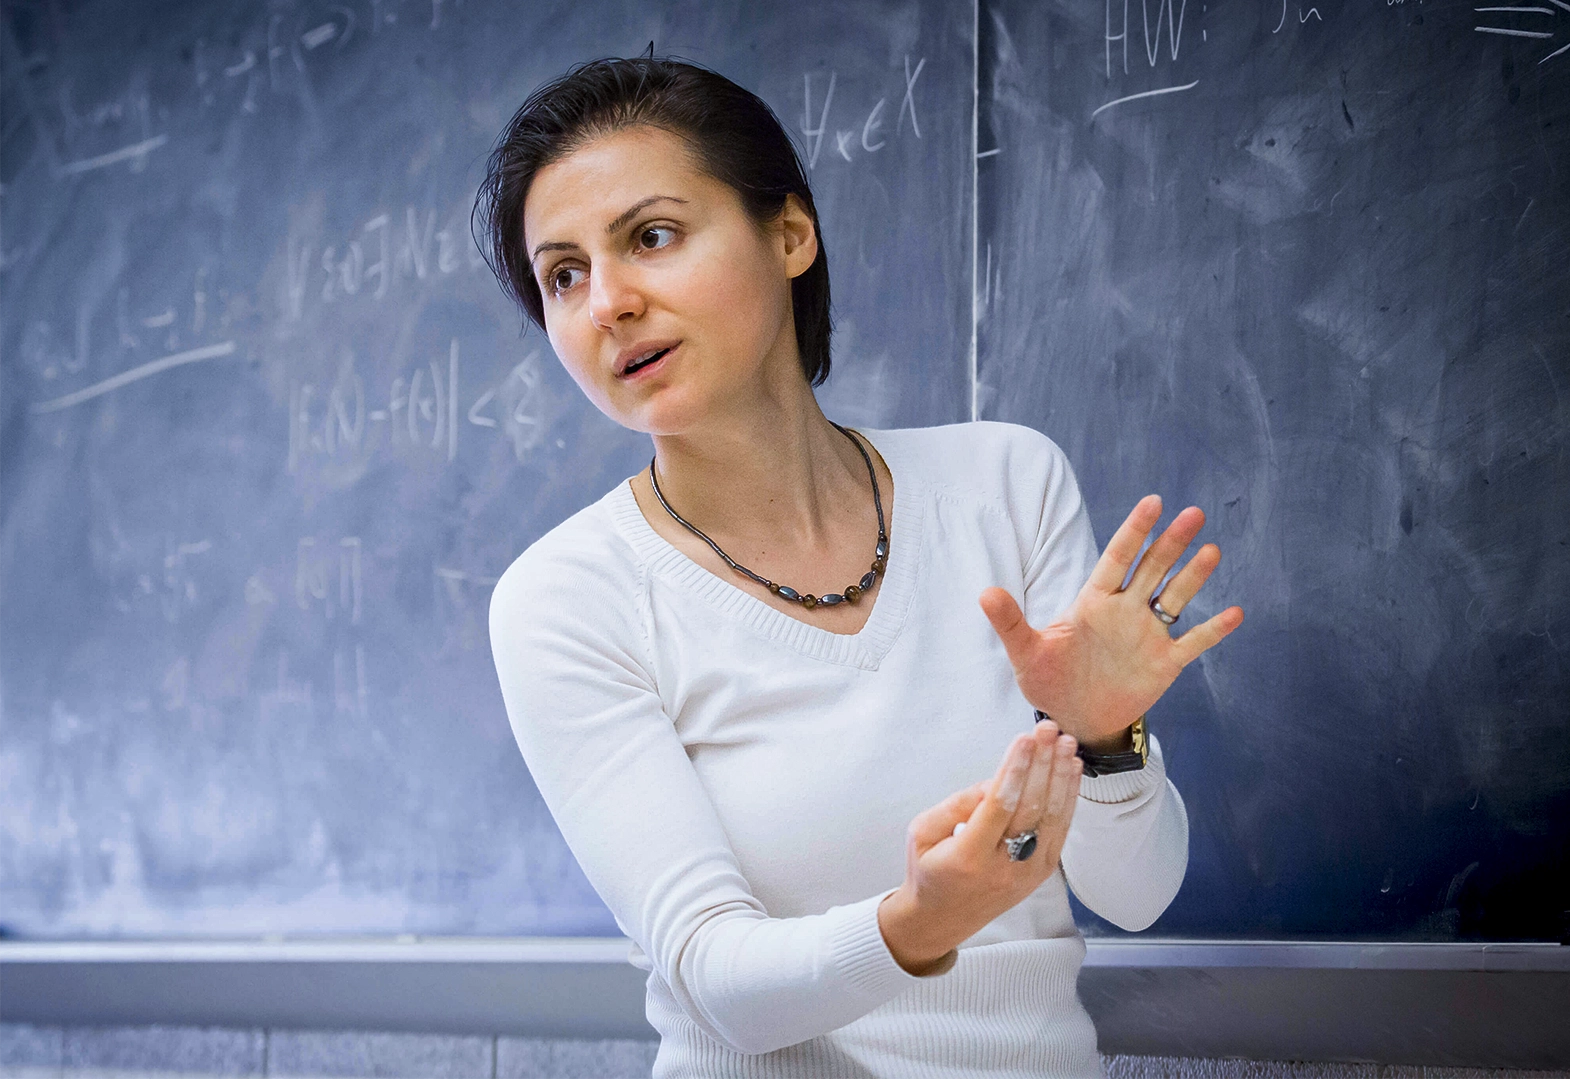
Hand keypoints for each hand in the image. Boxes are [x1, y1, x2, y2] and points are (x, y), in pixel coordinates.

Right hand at [877, 720, 1081, 973]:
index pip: (998, 806)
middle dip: (1042, 764)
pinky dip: (1068, 798)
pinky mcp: (1041, 874)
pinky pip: (1059, 831)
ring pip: (1051, 818)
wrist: (942, 920)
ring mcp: (1027, 874)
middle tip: (1049, 729)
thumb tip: (996, 780)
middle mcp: (1003, 868)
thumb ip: (957, 804)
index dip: (1014, 770)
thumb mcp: (923, 832)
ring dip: (1061, 776)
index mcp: (968, 857)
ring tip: (1065, 742)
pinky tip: (1071, 770)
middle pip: (1030, 808)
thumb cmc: (928, 869)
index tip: (1024, 738)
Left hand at [979, 495, 1243, 752]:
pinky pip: (1193, 643)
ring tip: (1212, 549)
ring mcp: (1147, 635)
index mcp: (1093, 602)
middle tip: (1194, 512)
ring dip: (1193, 575)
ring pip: (1175, 597)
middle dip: (1171, 541)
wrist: (1074, 719)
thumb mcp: (1025, 654)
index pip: (1117, 558)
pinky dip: (1213, 630)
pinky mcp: (1164, 663)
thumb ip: (1009, 622)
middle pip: (1152, 569)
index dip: (1135, 530)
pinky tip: (1236, 612)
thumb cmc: (1048, 682)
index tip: (1154, 501)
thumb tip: (983, 592)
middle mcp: (1125, 611)